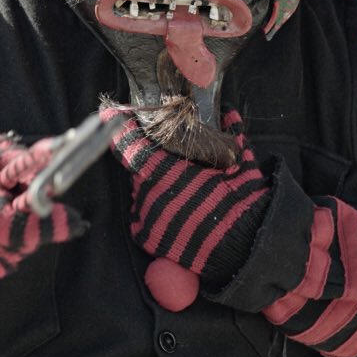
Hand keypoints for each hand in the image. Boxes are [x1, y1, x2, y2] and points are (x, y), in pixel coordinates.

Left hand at [104, 107, 269, 287]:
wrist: (244, 243)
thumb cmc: (240, 201)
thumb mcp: (240, 162)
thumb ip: (229, 134)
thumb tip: (227, 113)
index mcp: (164, 171)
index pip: (130, 145)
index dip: (123, 130)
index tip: (112, 115)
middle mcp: (149, 193)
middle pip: (140, 169)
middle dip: (154, 165)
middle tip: (177, 169)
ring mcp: (146, 217)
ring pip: (143, 192)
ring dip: (157, 189)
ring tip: (184, 195)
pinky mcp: (147, 237)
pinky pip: (143, 218)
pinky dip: (156, 214)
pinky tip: (177, 214)